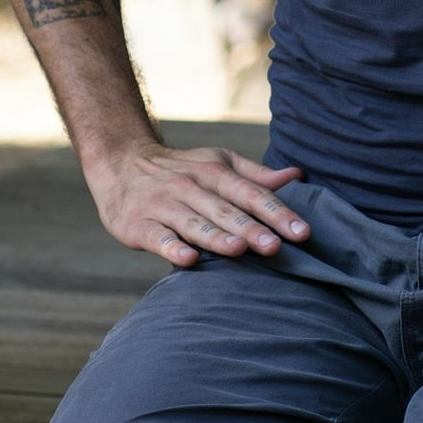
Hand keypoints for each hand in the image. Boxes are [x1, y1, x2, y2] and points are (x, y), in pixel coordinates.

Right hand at [90, 142, 309, 267]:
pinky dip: (172, 248)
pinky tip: (188, 259)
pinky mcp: (138, 225)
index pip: (251, 193)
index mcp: (214, 172)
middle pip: (225, 210)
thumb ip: (256, 175)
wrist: (120, 163)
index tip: (302, 232)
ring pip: (193, 223)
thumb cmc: (181, 170)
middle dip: (251, 228)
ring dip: (216, 236)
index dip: (277, 212)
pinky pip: (158, 237)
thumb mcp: (218, 163)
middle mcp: (190, 186)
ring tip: (239, 249)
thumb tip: (297, 176)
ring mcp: (163, 205)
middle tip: (276, 247)